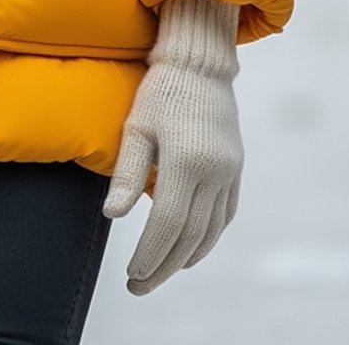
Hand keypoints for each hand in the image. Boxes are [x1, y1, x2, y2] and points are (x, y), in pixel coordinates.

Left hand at [103, 0, 241, 293]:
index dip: (149, 255)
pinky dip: (208, 238)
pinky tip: (191, 249)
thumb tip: (112, 214)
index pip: (167, 225)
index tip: (131, 275)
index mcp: (186, 160)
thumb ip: (127, 173)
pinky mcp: (236, 168)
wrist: (199, 64)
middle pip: (189, 236)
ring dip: (186, 258)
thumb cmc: (160, 91)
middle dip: (163, 266)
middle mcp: (214, 171)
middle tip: (138, 285)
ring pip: (210, 231)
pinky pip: (225, 215)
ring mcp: (229, 171)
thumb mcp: (136, 127)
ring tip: (160, 272)